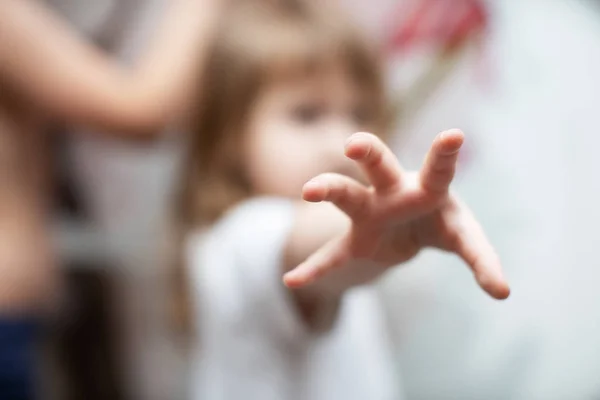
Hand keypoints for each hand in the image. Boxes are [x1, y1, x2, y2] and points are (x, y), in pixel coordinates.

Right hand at [283, 130, 509, 299]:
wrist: (408, 231)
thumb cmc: (440, 224)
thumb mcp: (464, 238)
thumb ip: (482, 261)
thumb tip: (503, 294)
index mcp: (428, 187)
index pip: (438, 169)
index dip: (444, 154)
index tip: (454, 136)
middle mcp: (393, 191)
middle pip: (378, 165)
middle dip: (368, 152)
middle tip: (354, 145)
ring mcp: (369, 213)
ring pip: (346, 195)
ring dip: (329, 190)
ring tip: (308, 192)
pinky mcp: (356, 242)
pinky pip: (332, 255)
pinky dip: (315, 268)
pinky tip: (292, 280)